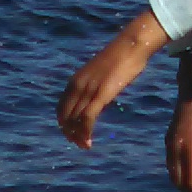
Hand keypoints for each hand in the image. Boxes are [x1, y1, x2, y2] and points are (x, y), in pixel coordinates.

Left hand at [56, 10, 171, 149]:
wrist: (130, 46)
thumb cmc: (120, 59)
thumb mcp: (101, 75)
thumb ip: (95, 87)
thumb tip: (98, 101)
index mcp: (75, 81)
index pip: (61, 108)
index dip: (64, 124)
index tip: (72, 134)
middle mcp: (77, 86)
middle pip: (65, 116)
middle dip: (69, 133)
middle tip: (79, 144)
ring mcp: (88, 90)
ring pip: (74, 120)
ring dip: (77, 136)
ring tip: (84, 146)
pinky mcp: (100, 95)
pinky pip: (87, 118)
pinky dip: (85, 132)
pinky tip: (89, 141)